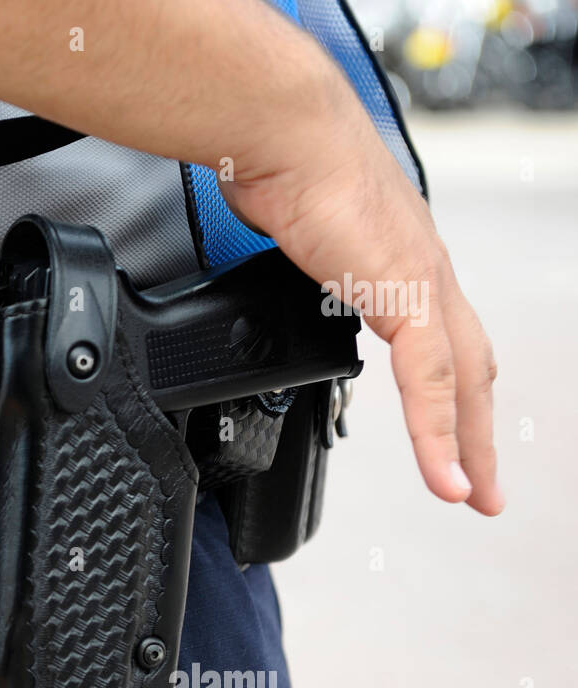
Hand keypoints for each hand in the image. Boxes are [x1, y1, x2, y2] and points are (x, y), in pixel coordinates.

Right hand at [219, 81, 503, 515]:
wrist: (283, 135)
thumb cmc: (281, 165)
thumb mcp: (290, 232)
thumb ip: (293, 264)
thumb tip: (261, 280)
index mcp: (398, 259)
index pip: (440, 337)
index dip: (449, 389)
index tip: (446, 431)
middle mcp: (422, 272)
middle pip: (468, 367)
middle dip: (475, 429)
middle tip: (482, 484)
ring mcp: (419, 282)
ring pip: (462, 381)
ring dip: (467, 444)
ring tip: (470, 496)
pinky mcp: (403, 294)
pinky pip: (429, 383)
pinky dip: (436, 435)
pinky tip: (442, 477)